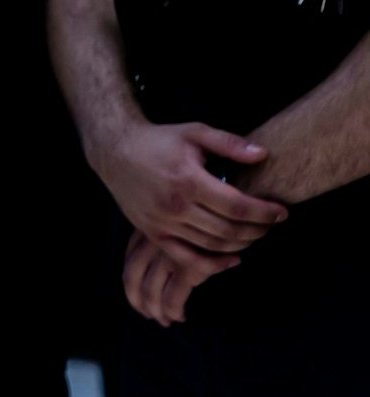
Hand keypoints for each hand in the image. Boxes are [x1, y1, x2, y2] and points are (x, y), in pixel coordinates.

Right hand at [89, 120, 286, 252]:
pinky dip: (212, 264)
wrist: (114, 150)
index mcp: (188, 180)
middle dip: (258, 230)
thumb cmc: (158, 140)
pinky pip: (186, 258)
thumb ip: (229, 143)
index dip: (265, 212)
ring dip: (241, 244)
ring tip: (254, 234)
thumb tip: (263, 155)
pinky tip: (232, 259)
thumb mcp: (194, 132)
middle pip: (229, 230)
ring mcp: (162, 222)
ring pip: (212, 245)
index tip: (281, 211)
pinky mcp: (153, 233)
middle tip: (271, 224)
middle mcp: (175, 205)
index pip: (238, 206)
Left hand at [122, 227, 240, 325]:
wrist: (234, 214)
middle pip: (132, 278)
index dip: (132, 282)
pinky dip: (174, 311)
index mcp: (148, 229)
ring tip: (165, 321)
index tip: (138, 296)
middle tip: (148, 314)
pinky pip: (173, 299)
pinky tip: (181, 316)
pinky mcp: (189, 268)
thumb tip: (157, 264)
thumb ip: (168, 236)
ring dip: (156, 311)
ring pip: (151, 292)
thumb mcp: (182, 221)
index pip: (129, 260)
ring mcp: (169, 254)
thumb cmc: (211, 218)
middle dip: (138, 301)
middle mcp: (152, 242)